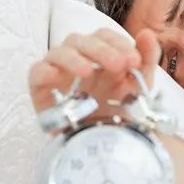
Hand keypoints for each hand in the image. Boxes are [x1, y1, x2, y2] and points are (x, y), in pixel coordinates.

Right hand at [28, 28, 160, 116]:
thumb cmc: (119, 113)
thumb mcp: (139, 88)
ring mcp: (58, 74)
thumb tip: (147, 34)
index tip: (134, 60)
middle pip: (81, 40)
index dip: (118, 43)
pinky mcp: (42, 92)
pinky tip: (55, 76)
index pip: (104, 36)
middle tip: (118, 65)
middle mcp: (78, 60)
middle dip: (101, 50)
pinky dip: (43, 70)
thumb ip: (146, 61)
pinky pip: (35, 74)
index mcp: (100, 55)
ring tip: (88, 72)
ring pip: (58, 52)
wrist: (107, 149)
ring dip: (74, 57)